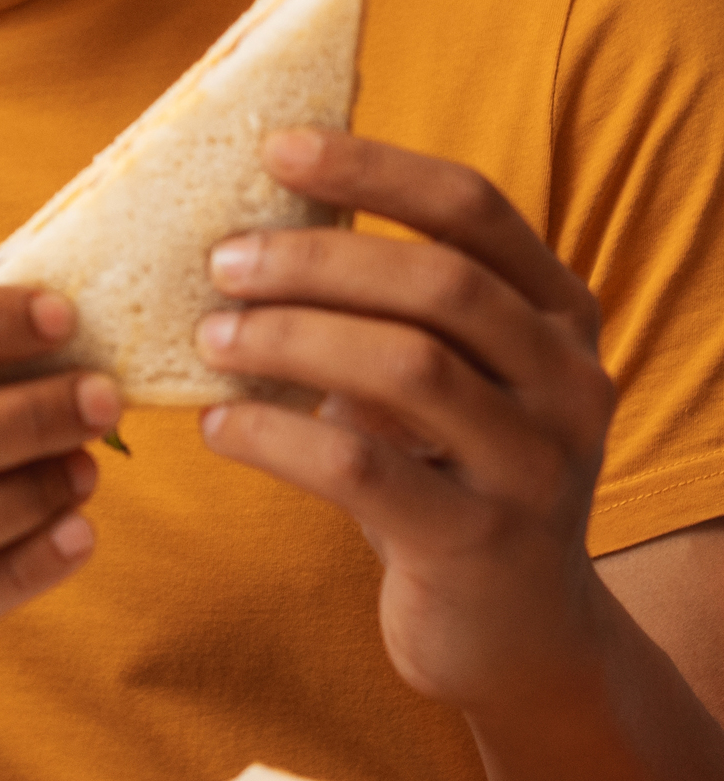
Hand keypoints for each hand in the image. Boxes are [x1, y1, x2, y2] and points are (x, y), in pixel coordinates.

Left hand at [195, 129, 612, 724]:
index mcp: (559, 311)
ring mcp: (535, 466)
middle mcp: (567, 380)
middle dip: (316, 262)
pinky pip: (361, 469)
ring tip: (212, 338)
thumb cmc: (446, 469)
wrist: (515, 633)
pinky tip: (218, 428)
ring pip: (405, 368)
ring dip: (290, 340)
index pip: (473, 207)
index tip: (278, 147)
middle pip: (439, 283)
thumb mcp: (442, 373)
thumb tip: (249, 222)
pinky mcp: (480, 543)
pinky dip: (274, 437)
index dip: (374, 168)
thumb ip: (387, 304)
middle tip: (223, 260)